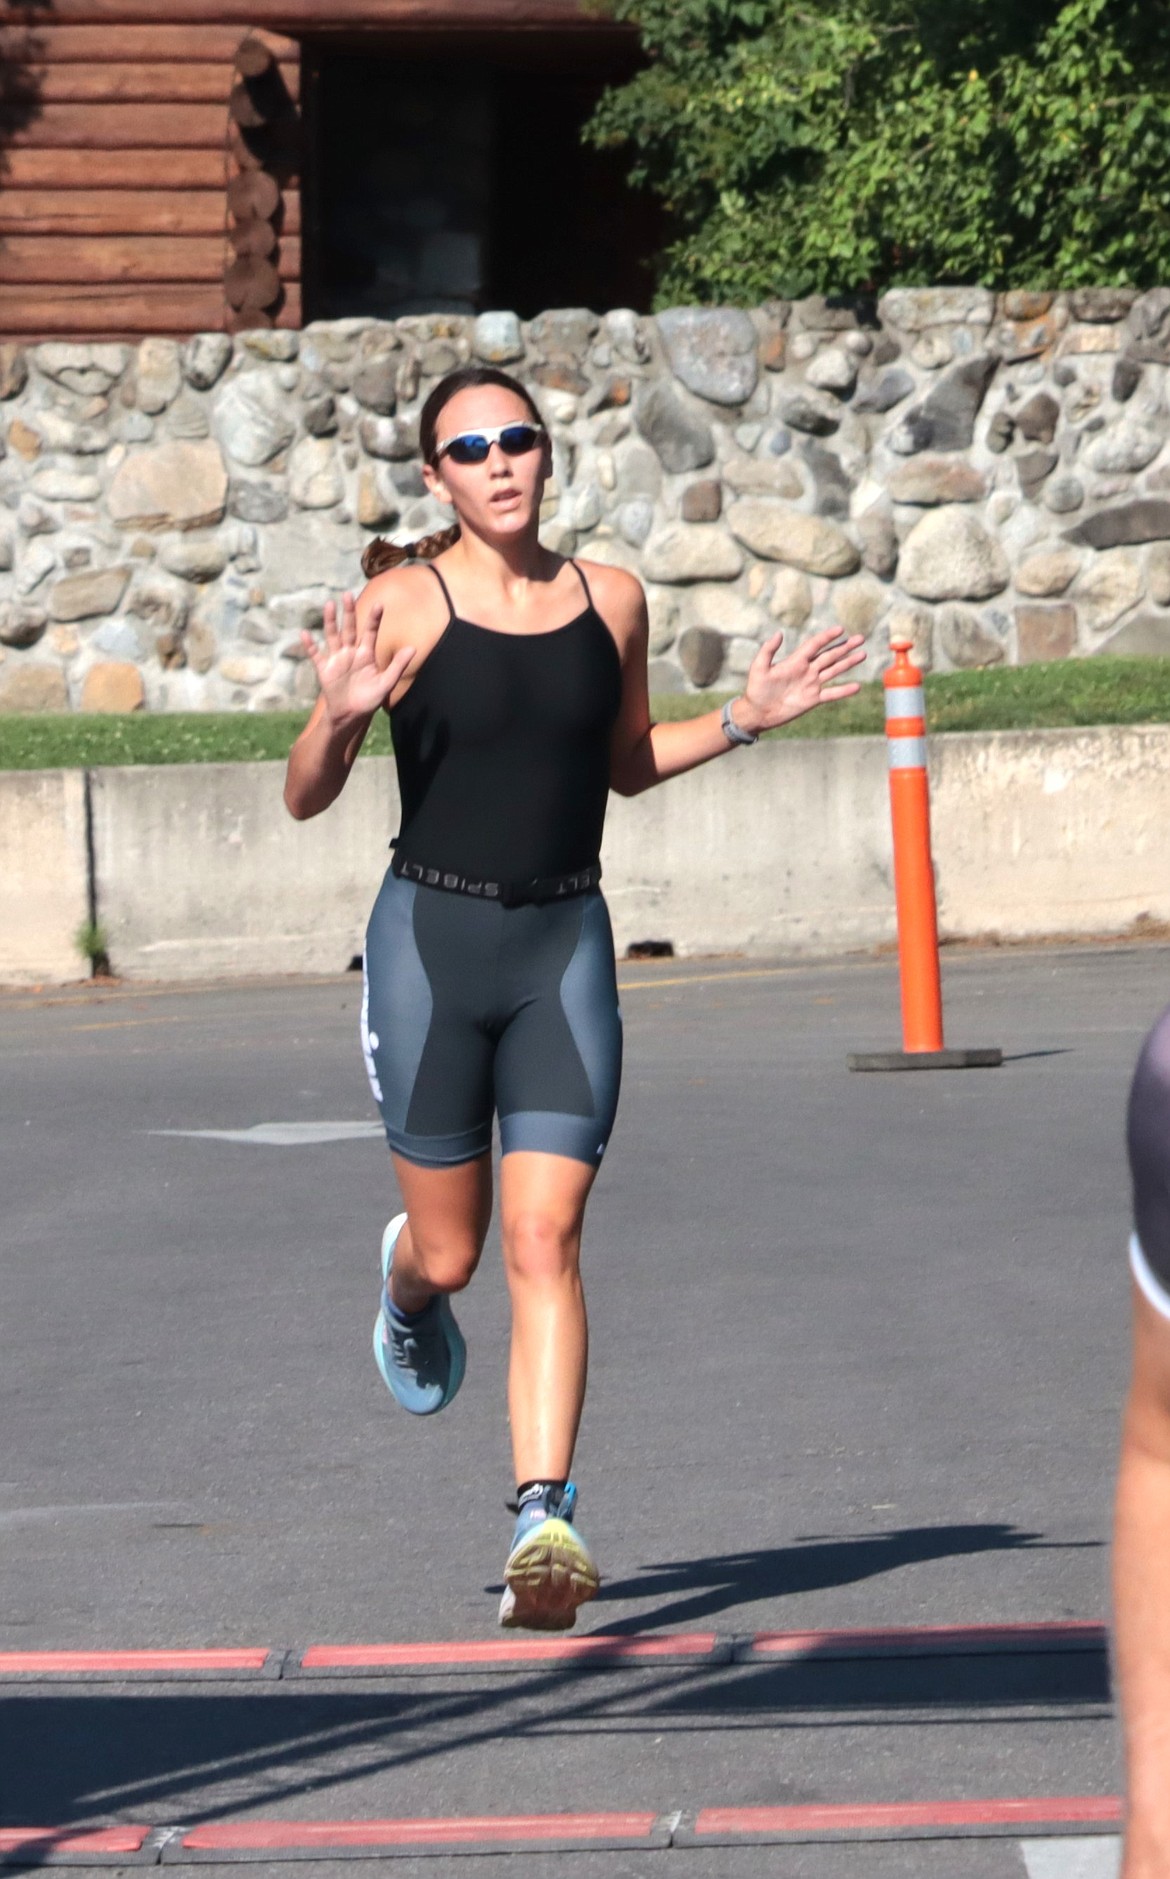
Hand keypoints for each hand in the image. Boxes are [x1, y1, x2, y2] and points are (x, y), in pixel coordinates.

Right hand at [300, 591, 413, 725]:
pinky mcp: (325, 669)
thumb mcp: (386, 683)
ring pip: (333, 636)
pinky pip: (316, 655)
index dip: (374, 619)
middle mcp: (351, 652)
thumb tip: (413, 648)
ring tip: (329, 605)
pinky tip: (304, 634)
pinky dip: (310, 645)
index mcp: (366, 654)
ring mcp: (337, 659)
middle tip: (347, 594)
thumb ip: (398, 666)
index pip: (370, 632)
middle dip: (349, 612)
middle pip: (349, 629)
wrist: (352, 715)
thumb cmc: (370, 699)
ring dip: (331, 622)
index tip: (379, 604)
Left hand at [737, 625, 867, 733]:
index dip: (827, 637)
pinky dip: (844, 691)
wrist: (758, 712)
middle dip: (845, 647)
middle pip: (829, 655)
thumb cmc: (756, 689)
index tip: (840, 629)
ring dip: (848, 663)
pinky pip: (832, 694)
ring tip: (863, 654)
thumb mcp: (759, 667)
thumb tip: (779, 633)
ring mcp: (811, 684)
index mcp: (795, 661)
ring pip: (834, 671)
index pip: (814, 645)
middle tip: (860, 638)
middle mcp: (807, 670)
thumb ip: (768, 650)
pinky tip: (857, 686)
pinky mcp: (813, 699)